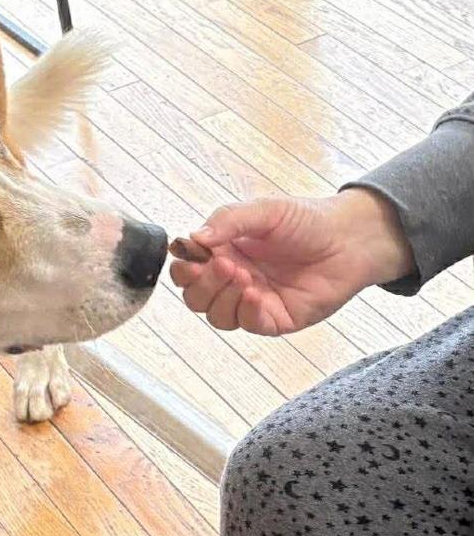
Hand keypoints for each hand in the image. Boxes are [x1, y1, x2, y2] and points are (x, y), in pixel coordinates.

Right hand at [170, 189, 414, 334]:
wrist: (352, 239)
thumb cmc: (309, 221)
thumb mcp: (265, 210)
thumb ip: (228, 220)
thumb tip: (195, 237)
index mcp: (224, 252)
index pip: (188, 269)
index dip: (184, 267)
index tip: (193, 256)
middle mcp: (234, 279)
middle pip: (196, 297)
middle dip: (202, 284)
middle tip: (225, 265)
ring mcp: (252, 301)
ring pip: (216, 315)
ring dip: (223, 297)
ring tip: (245, 277)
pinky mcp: (274, 319)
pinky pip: (247, 325)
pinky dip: (246, 311)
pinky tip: (256, 294)